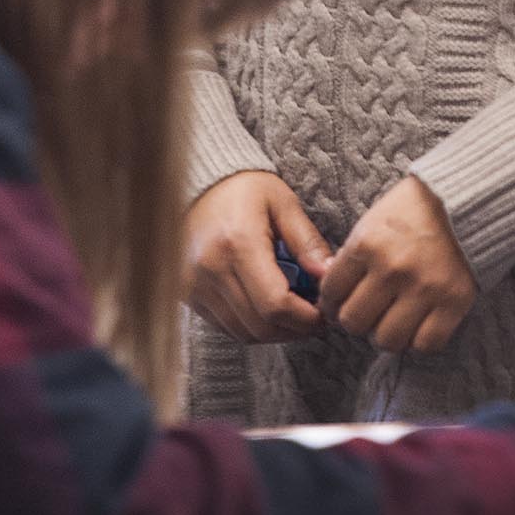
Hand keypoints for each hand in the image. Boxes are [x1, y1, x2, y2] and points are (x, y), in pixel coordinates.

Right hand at [184, 172, 332, 344]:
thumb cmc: (244, 188)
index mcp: (238, 243)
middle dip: (294, 330)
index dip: (306, 319)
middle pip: (260, 326)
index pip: (275, 304)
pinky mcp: (186, 293)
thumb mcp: (283, 203)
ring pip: (242, 333)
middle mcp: (211, 268)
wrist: (195, 181)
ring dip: (273, 332)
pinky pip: (223, 326)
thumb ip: (306, 241)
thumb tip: (329, 274)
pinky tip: (266, 309)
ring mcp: (194, 284)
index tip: (324, 314)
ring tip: (293, 314)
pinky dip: (250, 326)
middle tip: (314, 318)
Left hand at [319, 175, 476, 353]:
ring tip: (392, 321)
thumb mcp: (371, 223)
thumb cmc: (411, 210)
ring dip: (386, 334)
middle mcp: (393, 269)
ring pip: (387, 340)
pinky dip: (419, 341)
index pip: (331, 293)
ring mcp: (425, 288)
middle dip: (356, 320)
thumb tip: (329, 297)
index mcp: (367, 244)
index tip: (339, 303)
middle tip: (366, 313)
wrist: (464, 198)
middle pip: (354, 322)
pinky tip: (417, 325)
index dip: (330, 302)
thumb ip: (350, 260)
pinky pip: (426, 344)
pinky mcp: (454, 301)